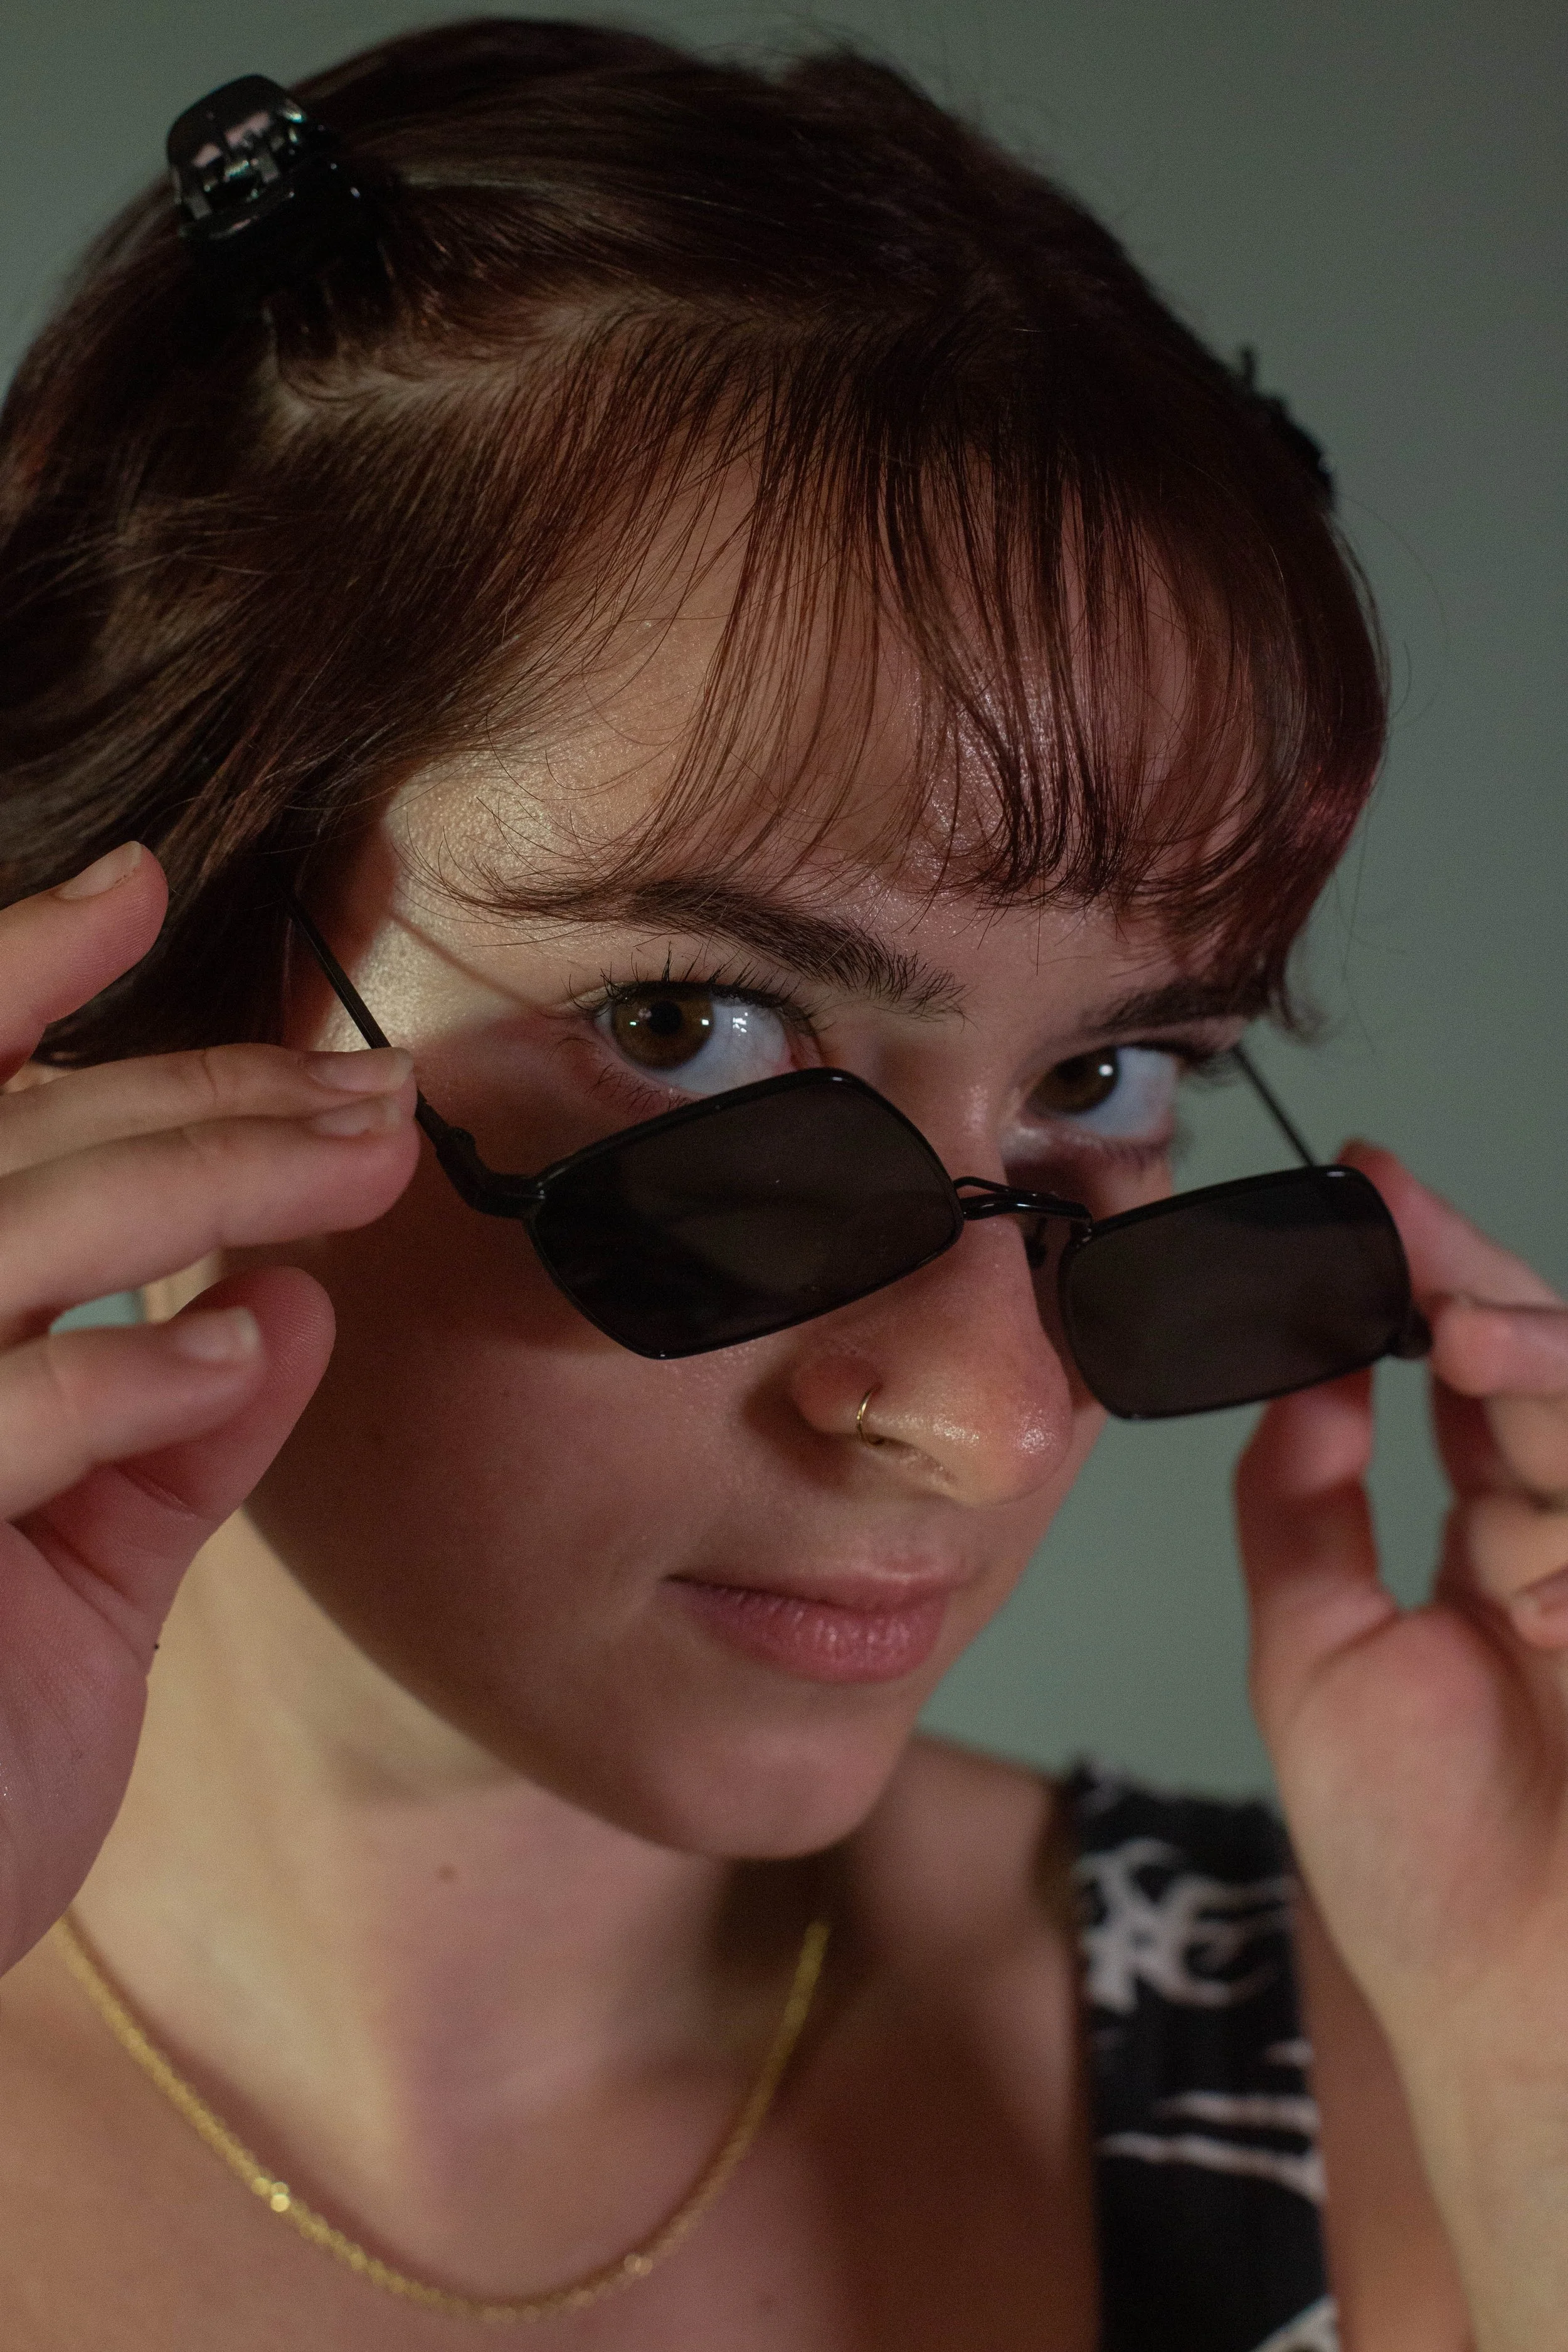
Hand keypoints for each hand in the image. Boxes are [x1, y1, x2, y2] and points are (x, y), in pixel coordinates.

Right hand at [0, 846, 416, 1973]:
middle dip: (193, 1094)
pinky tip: (234, 1350)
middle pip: (6, 1152)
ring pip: (4, 1234)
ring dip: (191, 1174)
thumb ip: (158, 1430)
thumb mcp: (68, 1566)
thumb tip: (280, 1300)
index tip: (143, 894)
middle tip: (374, 1087)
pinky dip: (117, 1380)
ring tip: (357, 1150)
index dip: (15, 980)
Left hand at [1236, 1141, 1567, 2345]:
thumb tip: (1308, 1378)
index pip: (1468, 1371)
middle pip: (1547, 1366)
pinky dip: (1562, 1491)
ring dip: (1539, 1398)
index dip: (1427, 1273)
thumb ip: (1306, 1511)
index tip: (1371, 1190)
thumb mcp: (1317, 1661)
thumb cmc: (1428, 1868)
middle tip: (1435, 1277)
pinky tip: (1531, 1540)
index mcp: (1490, 1540)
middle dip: (1491, 1302)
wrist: (1523, 2015)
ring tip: (1484, 1450)